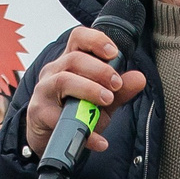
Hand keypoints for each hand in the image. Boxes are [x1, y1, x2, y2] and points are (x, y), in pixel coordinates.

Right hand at [23, 26, 145, 153]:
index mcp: (69, 62)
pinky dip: (84, 131)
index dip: (96, 40)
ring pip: (63, 80)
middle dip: (100, 70)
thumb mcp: (101, 102)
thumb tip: (139, 78)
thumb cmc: (74, 113)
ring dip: (89, 89)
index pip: (78, 38)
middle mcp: (54, 72)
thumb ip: (120, 91)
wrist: (50, 139)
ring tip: (106, 100)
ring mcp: (44, 91)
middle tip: (117, 84)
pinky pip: (60, 118)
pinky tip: (99, 140)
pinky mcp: (40, 113)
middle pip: (74, 59)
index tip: (114, 53)